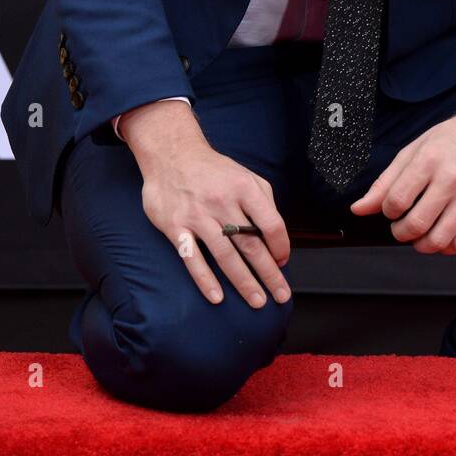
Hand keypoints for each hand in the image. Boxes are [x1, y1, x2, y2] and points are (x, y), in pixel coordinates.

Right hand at [122, 100, 291, 308]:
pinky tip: (217, 296)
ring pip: (225, 255)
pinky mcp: (175, 226)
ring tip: (257, 301)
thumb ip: (264, 201)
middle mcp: (222, 202)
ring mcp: (198, 216)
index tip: (284, 263)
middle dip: (269, 273)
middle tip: (280, 296)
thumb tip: (278, 236)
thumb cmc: (214, 170)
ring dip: (244, 281)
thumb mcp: (245, 175)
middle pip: (251, 245)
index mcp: (244, 188)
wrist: (172, 154)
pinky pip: (192, 257)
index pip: (271, 224)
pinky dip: (205, 279)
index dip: (281, 247)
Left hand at [348, 106, 455, 254]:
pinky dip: (446, 248)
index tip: (392, 209)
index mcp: (428, 161)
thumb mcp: (412, 151)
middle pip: (416, 224)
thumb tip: (358, 209)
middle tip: (402, 227)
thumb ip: (385, 182)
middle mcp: (450, 179)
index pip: (396, 200)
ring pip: (439, 240)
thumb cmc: (449, 140)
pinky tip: (441, 236)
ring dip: (422, 245)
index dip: (388, 212)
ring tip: (420, 235)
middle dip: (401, 233)